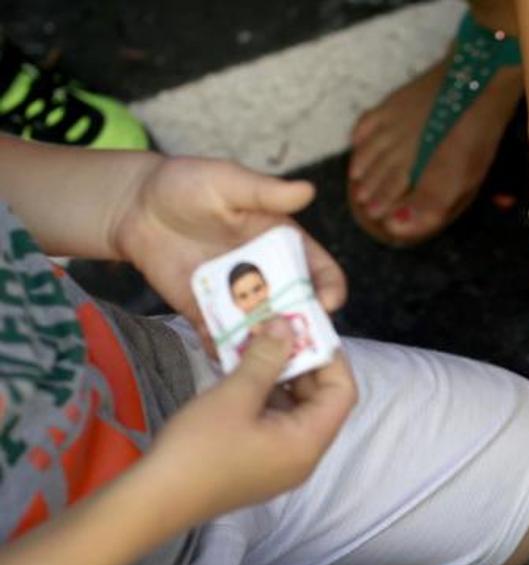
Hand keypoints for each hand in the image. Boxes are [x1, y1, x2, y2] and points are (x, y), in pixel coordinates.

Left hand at [110, 156, 345, 345]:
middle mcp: (269, 278)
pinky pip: (224, 340)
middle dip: (304, 330)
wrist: (135, 207)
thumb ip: (265, 192)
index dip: (330, 290)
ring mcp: (239, 300)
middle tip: (297, 341)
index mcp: (284, 246)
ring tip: (261, 356)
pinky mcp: (208, 314)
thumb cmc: (187, 184)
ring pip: (265, 332)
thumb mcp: (227, 182)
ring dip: (268, 347)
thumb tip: (307, 190)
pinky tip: (222, 353)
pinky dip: (226, 351)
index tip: (325, 304)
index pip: (321, 274)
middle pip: (300, 311)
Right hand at [149, 320, 356, 521]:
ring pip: (295, 411)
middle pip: (321, 401)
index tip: (306, 327)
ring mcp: (281, 464)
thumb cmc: (198, 449)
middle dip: (302, 363)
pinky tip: (242, 373)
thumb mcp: (234, 396)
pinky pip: (274, 424)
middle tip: (278, 330)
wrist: (155, 501)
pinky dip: (265, 396)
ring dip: (280, 377)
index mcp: (308, 443)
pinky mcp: (259, 465)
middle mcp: (304, 457)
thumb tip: (286, 326)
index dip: (330, 357)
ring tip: (257, 344)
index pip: (343, 393)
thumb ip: (266, 359)